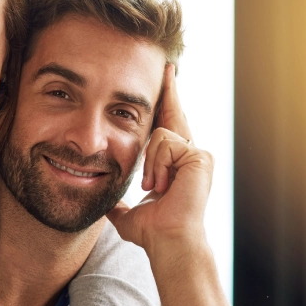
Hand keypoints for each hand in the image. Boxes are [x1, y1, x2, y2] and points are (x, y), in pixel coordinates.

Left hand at [107, 64, 213, 252]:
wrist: (167, 240)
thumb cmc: (152, 232)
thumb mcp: (128, 215)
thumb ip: (119, 207)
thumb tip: (104, 208)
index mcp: (175, 166)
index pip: (167, 129)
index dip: (164, 107)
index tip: (161, 85)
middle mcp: (191, 156)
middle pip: (174, 116)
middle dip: (169, 91)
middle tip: (166, 65)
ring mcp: (198, 155)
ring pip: (160, 135)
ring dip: (149, 164)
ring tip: (155, 188)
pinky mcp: (200, 156)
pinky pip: (165, 143)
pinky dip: (156, 165)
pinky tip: (162, 185)